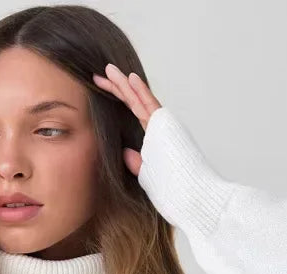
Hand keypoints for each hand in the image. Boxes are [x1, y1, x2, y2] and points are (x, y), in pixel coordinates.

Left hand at [91, 63, 162, 177]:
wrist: (188, 191)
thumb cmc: (172, 187)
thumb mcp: (147, 174)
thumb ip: (136, 162)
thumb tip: (124, 152)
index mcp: (155, 135)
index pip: (132, 110)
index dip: (117, 98)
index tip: (101, 89)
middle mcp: (159, 125)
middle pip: (133, 101)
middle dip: (116, 87)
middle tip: (99, 75)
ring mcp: (163, 123)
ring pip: (138, 100)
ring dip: (123, 84)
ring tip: (108, 70)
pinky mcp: (166, 125)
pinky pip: (151, 105)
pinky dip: (141, 91)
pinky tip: (130, 78)